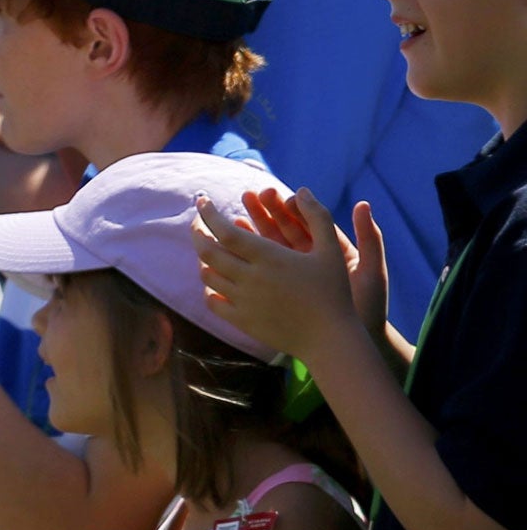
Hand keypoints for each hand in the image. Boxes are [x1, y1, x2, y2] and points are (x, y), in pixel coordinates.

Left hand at [194, 186, 372, 361]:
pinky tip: (215, 279)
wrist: (330, 340)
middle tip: (196, 222)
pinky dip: (209, 288)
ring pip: (208, 275)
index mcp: (269, 258)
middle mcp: (250, 278)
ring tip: (207, 248)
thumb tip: (301, 190)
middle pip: (208, 251)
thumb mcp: (331, 251)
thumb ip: (318, 217)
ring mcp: (243, 301)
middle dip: (197, 232)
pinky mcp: (242, 321)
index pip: (224, 231)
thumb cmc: (334, 292)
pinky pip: (213, 301)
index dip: (208, 214)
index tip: (202, 201)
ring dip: (203, 259)